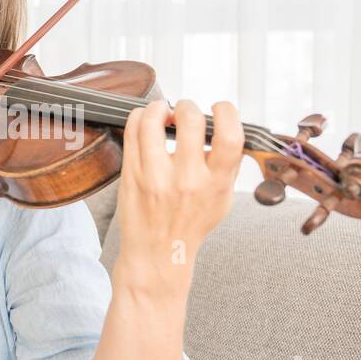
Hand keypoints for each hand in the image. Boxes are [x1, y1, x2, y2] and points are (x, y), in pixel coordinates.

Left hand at [114, 98, 243, 287]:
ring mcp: (155, 177)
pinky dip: (140, 116)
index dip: (226, 112)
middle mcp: (186, 179)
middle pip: (190, 119)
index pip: (229, 136)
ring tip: (162, 112)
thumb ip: (229, 165)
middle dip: (188, 106)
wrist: (159, 253)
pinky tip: (146, 122)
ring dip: (159, 107)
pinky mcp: (131, 175)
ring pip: (152, 120)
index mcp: (215, 183)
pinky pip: (132, 131)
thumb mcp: (222, 199)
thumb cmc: (191, 224)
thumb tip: (228, 127)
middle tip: (185, 112)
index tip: (219, 109)